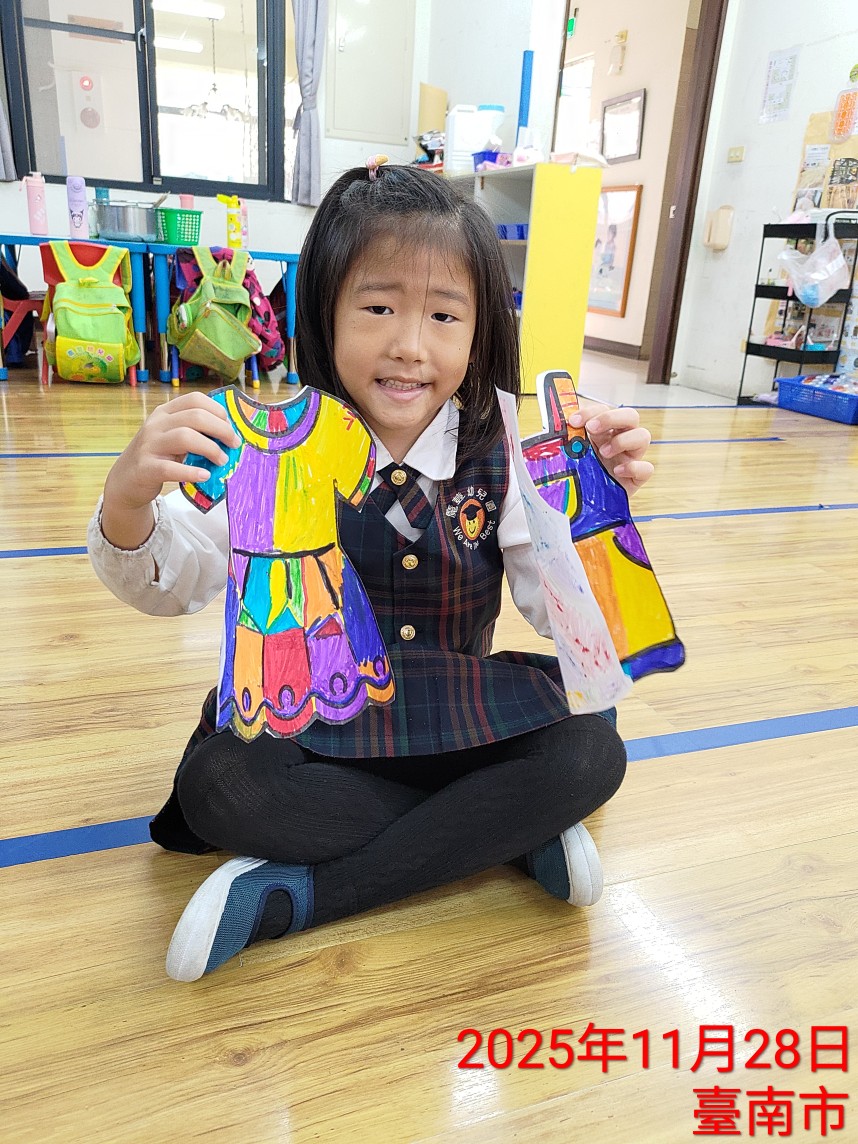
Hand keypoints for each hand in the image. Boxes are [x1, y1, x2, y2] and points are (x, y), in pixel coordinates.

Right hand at [101, 392, 239, 548]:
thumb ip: (194, 431)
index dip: (218, 411)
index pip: (195, 400)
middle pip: (195, 417)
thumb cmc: (157, 457)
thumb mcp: (172, 437)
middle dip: (221, 430)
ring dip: (210, 449)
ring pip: (185, 437)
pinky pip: (171, 468)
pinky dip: (191, 472)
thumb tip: (230, 434)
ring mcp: (149, 445)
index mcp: (165, 413)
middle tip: (234, 445)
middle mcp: (156, 424)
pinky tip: (204, 476)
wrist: (126, 480)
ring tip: (222, 461)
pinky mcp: (146, 468)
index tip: (231, 427)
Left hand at [570, 398, 653, 496]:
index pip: (603, 411)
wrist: (582, 504)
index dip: (591, 412)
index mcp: (602, 432)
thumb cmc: (576, 476)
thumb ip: (564, 442)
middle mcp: (619, 441)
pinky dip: (634, 467)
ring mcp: (629, 458)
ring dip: (623, 440)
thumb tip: (552, 431)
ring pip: (643, 436)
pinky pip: (647, 468)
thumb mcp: (568, 456)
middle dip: (611, 418)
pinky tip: (618, 471)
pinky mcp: (635, 478)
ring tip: (604, 452)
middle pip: (630, 416)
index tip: (574, 421)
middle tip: (592, 428)